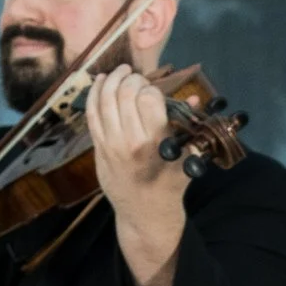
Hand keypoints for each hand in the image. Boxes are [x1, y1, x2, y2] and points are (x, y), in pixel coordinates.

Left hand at [87, 67, 185, 285]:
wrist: (144, 214)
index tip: (153, 90)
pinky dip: (94, 93)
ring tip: (120, 72)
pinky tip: (100, 81)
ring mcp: (111, 144)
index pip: (149, 98)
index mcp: (156, 143)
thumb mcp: (187, 160)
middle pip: (125, 94)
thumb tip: (193, 98)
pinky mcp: (99, 148)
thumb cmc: (169, 186)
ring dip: (112, 79)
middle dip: (131, 80)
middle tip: (137, 78)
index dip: (151, 88)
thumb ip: (188, 128)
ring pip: (105, 99)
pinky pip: (92, 113)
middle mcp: (131, 141)